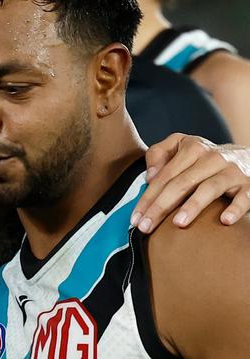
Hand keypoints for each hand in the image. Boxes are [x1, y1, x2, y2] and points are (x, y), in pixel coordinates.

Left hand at [132, 133, 249, 232]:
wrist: (248, 158)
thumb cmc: (204, 158)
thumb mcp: (181, 147)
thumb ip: (160, 154)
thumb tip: (149, 176)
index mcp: (192, 148)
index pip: (163, 176)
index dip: (147, 197)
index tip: (135, 218)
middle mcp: (212, 158)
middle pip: (181, 184)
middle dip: (160, 206)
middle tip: (145, 226)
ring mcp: (232, 172)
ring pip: (209, 189)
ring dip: (193, 206)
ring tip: (178, 224)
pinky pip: (244, 198)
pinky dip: (235, 209)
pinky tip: (224, 221)